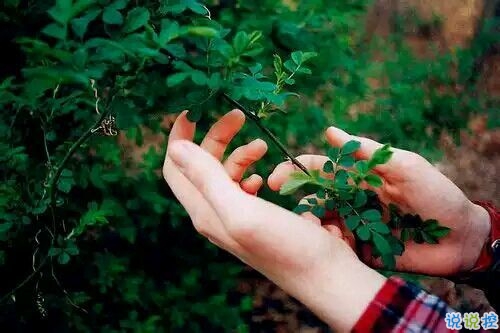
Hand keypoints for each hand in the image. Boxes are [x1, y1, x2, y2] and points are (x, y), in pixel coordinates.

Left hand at [163, 110, 385, 330]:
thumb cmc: (287, 246)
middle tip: (240, 114)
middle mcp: (215, 215)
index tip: (195, 109)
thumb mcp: (243, 210)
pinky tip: (266, 176)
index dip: (179, 137)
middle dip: (217, 136)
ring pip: (226, 173)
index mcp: (205, 212)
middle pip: (202, 165)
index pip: (175, 168)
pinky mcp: (258, 218)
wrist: (326, 275)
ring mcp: (237, 217)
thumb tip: (176, 148)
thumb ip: (207, 180)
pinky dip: (253, 172)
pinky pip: (245, 186)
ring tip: (263, 146)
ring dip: (240, 153)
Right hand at [268, 126, 490, 275]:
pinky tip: (328, 242)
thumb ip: (369, 152)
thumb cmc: (437, 195)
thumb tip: (331, 131)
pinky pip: (336, 245)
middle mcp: (353, 200)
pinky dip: (327, 243)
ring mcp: (356, 225)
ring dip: (309, 221)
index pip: (323, 169)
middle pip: (315, 195)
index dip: (298, 169)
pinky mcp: (362, 249)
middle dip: (293, 196)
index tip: (277, 174)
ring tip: (308, 224)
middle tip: (273, 200)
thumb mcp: (406, 167)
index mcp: (361, 178)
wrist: (460, 238)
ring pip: (321, 221)